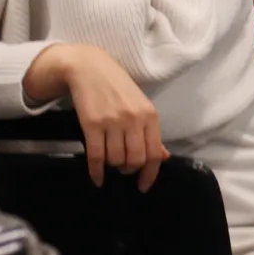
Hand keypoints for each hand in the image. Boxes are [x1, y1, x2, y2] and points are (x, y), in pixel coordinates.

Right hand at [24, 44, 166, 190]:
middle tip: (123, 169)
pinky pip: (96, 156)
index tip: (143, 186)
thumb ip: (151, 133)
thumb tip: (163, 157)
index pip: (155, 153)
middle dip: (129, 170)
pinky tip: (96, 177)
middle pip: (136, 160)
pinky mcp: (92, 124)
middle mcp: (134, 120)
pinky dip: (96, 171)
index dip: (150, 174)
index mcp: (150, 116)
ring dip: (112, 167)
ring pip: (116, 159)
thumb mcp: (141, 106)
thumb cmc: (118, 88)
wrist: (90, 68)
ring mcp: (113, 122)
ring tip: (110, 162)